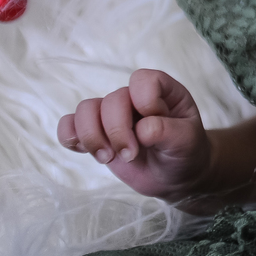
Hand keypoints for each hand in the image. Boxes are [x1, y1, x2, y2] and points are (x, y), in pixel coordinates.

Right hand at [57, 68, 212, 202]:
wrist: (175, 175)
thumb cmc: (185, 152)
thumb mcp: (187, 141)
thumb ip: (168, 131)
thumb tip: (141, 129)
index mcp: (162, 91)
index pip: (143, 79)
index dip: (145, 101)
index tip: (153, 128)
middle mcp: (135, 98)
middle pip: (112, 100)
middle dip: (117, 131)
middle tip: (131, 155)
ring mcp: (113, 115)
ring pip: (85, 109)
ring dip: (92, 136)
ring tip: (107, 158)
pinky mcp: (96, 133)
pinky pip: (69, 124)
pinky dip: (70, 137)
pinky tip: (84, 151)